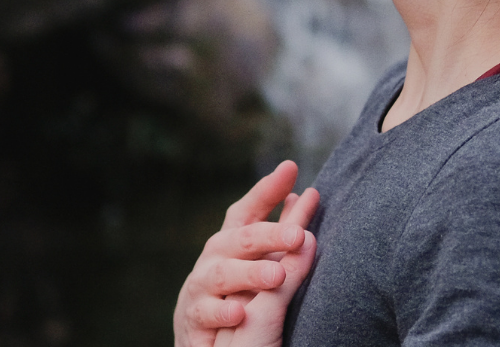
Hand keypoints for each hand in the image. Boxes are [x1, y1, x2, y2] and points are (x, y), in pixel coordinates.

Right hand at [173, 161, 319, 346]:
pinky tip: (239, 314)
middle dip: (270, 235)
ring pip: (223, 275)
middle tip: (298, 235)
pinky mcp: (193, 318)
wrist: (201, 338)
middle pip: (241, 239)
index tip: (291, 169)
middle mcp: (214, 258)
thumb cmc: (235, 294)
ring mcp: (200, 287)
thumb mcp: (259, 261)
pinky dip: (222, 313)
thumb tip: (306, 196)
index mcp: (232, 243)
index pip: (248, 211)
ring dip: (250, 274)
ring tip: (277, 276)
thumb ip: (280, 235)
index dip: (267, 190)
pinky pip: (205, 313)